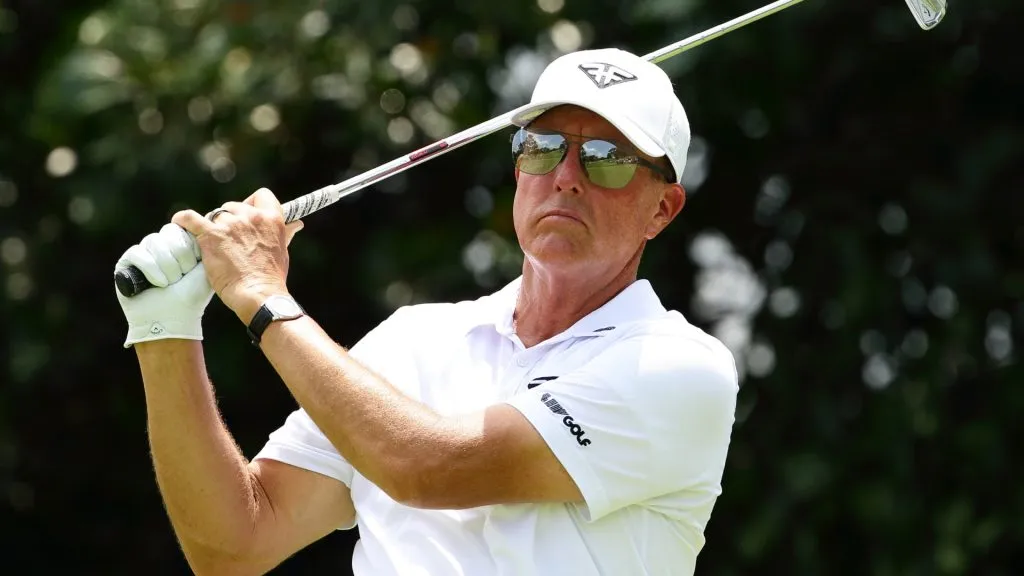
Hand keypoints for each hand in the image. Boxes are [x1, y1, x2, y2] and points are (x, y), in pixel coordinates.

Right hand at [115, 223, 214, 347]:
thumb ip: (205, 244)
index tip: (194, 265)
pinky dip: (151, 269)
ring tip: (170, 283)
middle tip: (182, 276)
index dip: (188, 246)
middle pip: (168, 232)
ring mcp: (142, 253)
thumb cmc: (192, 296)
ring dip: (167, 266)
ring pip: (154, 242)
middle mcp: (160, 246)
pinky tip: (158, 284)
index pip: (181, 227)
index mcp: (178, 244)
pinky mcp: (126, 263)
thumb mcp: (204, 267)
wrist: (174, 319)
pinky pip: (138, 253)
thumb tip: (202, 222)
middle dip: (180, 257)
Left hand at [172, 188, 303, 324]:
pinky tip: (179, 223)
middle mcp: (251, 216)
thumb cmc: (272, 277)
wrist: (259, 295)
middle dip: (229, 219)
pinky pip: (190, 219)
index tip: (247, 215)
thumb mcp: (283, 251)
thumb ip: (285, 233)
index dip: (252, 204)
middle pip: (233, 206)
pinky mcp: (211, 235)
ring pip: (215, 216)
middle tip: (228, 240)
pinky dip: (183, 220)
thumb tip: (297, 224)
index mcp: (271, 218)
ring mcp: (230, 224)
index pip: (261, 195)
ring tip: (212, 245)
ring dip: (212, 227)